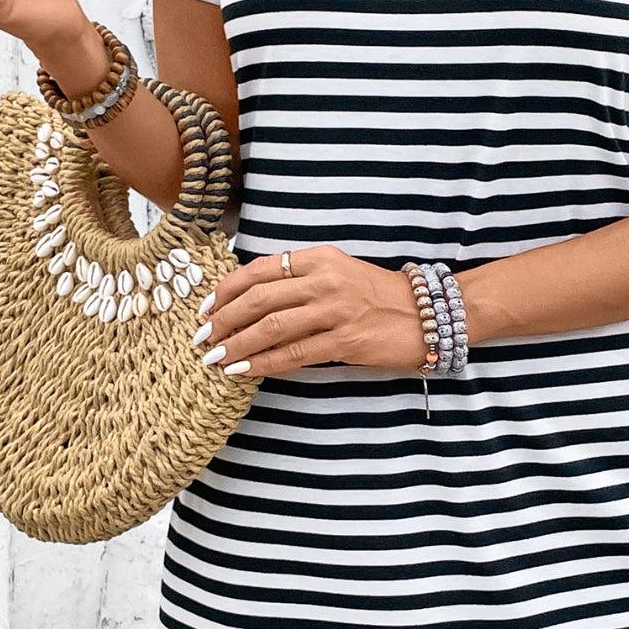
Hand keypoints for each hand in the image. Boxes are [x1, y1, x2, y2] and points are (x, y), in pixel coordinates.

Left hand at [192, 244, 428, 378]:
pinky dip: (263, 363)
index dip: (227, 289)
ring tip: (214, 357)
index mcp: (319, 258)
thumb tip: (254, 301)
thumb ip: (302, 280)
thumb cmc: (380, 296)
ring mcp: (334, 310)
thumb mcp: (339, 273)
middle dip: (222, 319)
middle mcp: (324, 280)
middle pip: (258, 299)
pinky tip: (244, 371)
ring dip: (236, 344)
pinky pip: (294, 353)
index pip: (260, 270)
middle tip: (200, 337)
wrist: (427, 315)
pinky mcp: (344, 341)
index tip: (205, 307)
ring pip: (271, 327)